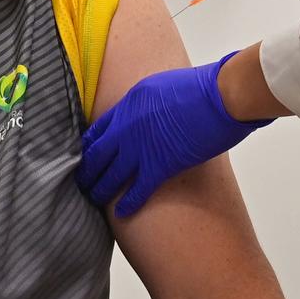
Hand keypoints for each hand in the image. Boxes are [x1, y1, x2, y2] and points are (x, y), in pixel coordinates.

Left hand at [76, 54, 270, 217]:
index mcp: (127, 104)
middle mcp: (127, 127)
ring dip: (100, 189)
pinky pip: (138, 189)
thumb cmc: (198, 86)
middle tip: (81, 182)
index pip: (98, 129)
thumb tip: (144, 114)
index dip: (89, 146)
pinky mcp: (160, 165)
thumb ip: (144, 102)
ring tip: (92, 198)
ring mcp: (141, 147)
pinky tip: (120, 213)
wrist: (218, 96)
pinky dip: (127, 203)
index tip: (84, 156)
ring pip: (111, 174)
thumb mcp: (158, 85)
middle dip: (87, 170)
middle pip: (97, 154)